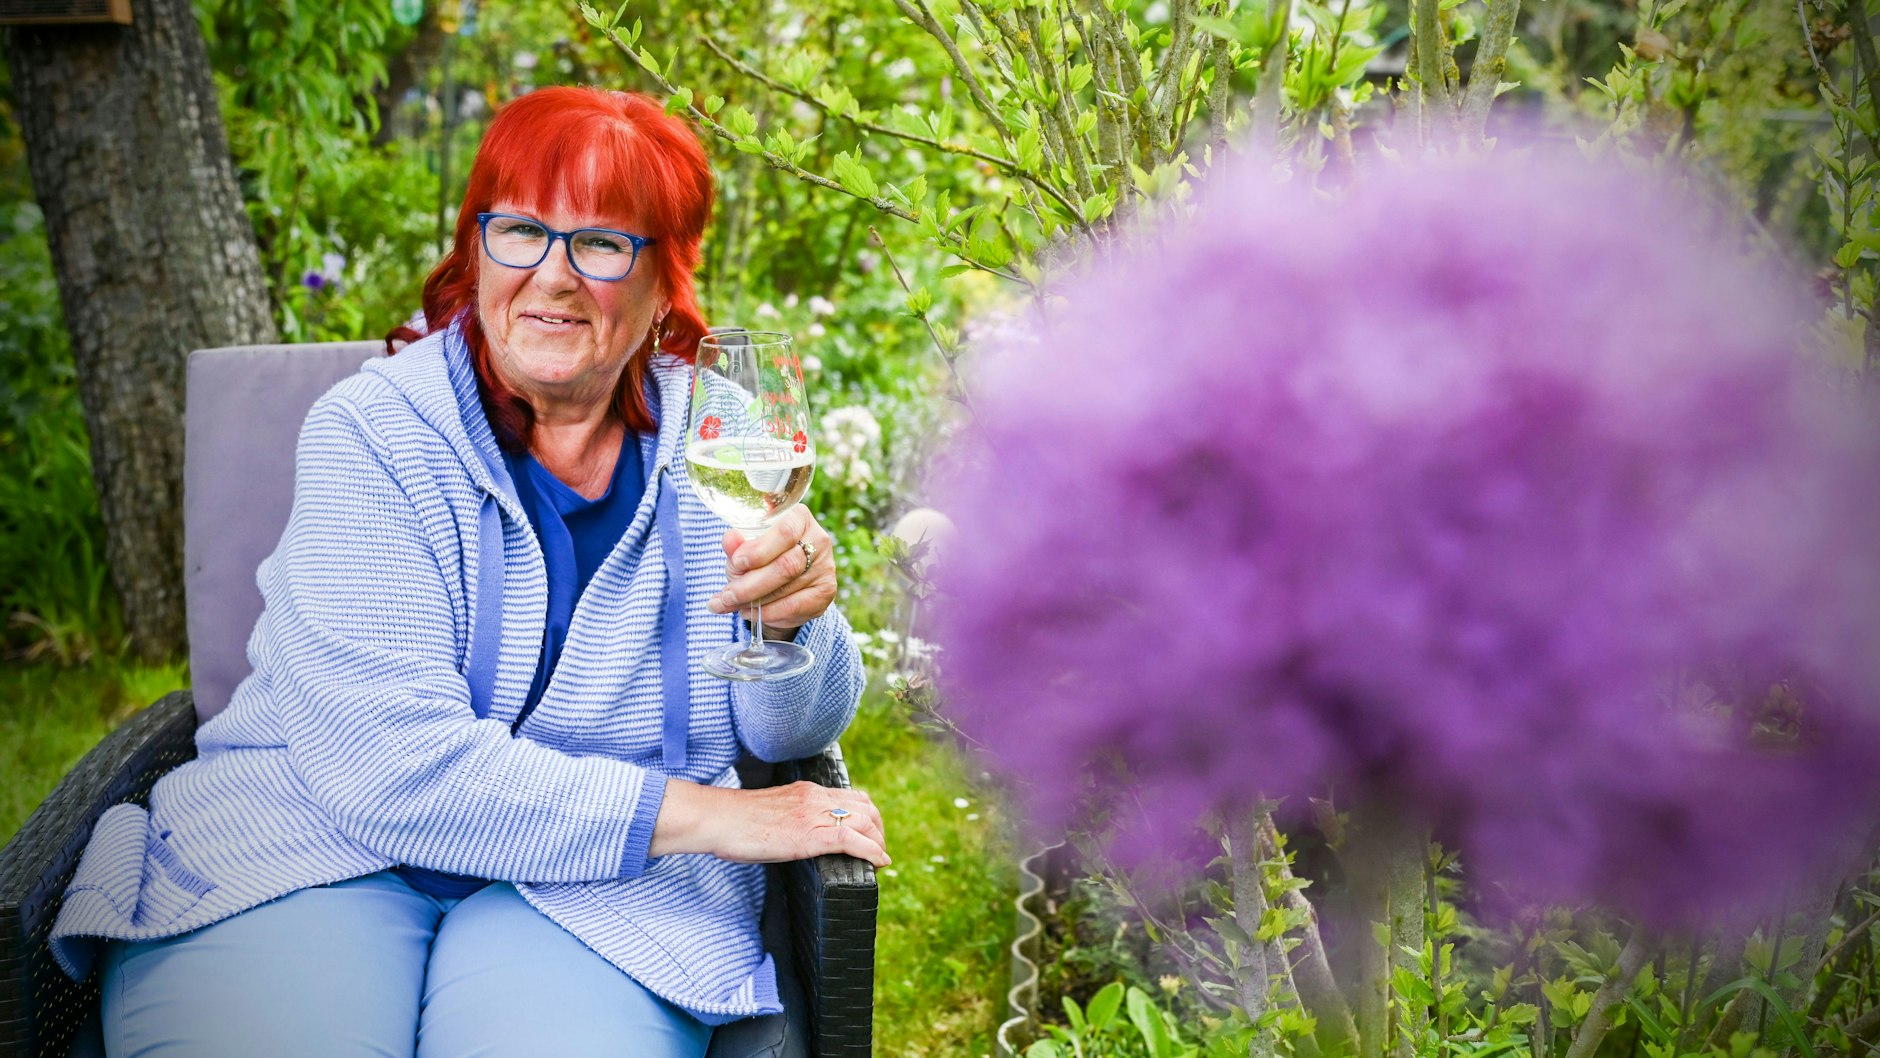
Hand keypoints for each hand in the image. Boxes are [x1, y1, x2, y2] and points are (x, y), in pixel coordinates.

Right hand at [650, 779, 889, 867]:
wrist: (717, 818)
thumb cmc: (734, 822)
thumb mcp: (772, 813)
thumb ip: (791, 818)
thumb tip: (796, 837)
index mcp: (807, 791)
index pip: (851, 796)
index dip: (868, 816)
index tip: (870, 835)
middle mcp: (816, 797)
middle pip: (865, 807)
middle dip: (879, 829)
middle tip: (878, 850)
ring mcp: (814, 814)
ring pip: (865, 820)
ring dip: (879, 841)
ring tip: (879, 859)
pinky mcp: (810, 834)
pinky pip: (852, 840)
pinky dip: (872, 851)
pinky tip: (878, 862)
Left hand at [705, 505, 836, 637]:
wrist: (781, 582)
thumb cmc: (761, 557)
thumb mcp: (745, 549)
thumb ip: (736, 545)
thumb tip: (730, 538)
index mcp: (799, 517)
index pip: (785, 532)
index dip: (760, 549)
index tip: (737, 562)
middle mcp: (818, 539)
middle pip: (787, 565)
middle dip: (751, 584)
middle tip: (727, 596)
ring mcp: (825, 567)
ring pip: (788, 588)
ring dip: (755, 601)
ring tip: (732, 604)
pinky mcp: (826, 591)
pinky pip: (795, 606)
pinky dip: (769, 613)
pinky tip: (752, 612)